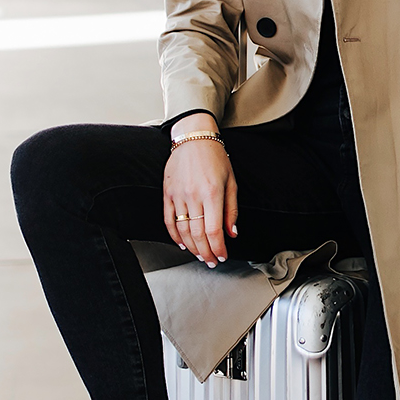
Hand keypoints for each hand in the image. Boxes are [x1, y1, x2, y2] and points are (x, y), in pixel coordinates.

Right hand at [164, 120, 237, 265]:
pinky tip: (183, 244)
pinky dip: (175, 236)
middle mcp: (194, 196)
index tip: (222, 256)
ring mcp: (178, 195)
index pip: (214, 230)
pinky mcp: (167, 194)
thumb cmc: (215, 158)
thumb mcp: (231, 182)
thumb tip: (232, 233)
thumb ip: (232, 210)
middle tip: (211, 261)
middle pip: (197, 234)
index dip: (218, 248)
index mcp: (212, 193)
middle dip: (206, 252)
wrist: (193, 138)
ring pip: (183, 230)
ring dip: (192, 247)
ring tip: (199, 255)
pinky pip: (169, 220)